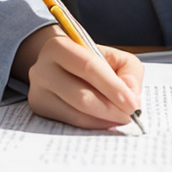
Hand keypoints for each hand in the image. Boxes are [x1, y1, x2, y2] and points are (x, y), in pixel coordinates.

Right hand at [13, 25, 143, 128]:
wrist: (58, 65)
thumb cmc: (89, 60)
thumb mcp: (111, 55)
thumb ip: (128, 69)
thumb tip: (131, 94)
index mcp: (58, 46)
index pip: (88, 67)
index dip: (113, 87)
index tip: (133, 104)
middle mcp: (42, 69)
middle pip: (81, 96)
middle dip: (111, 109)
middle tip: (131, 115)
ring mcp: (38, 92)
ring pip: (77, 115)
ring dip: (104, 120)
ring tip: (121, 118)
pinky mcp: (40, 111)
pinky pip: (72, 124)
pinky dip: (94, 125)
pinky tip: (105, 121)